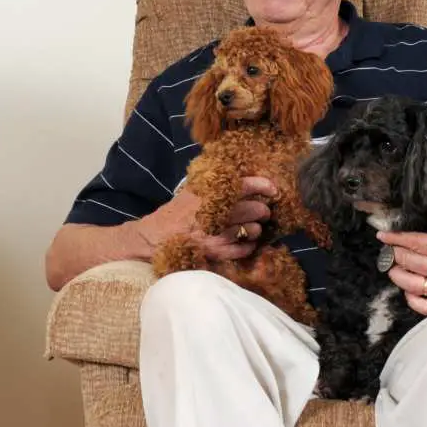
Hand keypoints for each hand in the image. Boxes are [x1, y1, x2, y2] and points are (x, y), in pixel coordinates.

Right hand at [144, 176, 276, 260]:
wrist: (154, 238)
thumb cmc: (176, 212)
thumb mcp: (192, 190)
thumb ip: (214, 182)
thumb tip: (241, 175)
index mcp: (211, 192)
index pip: (247, 185)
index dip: (265, 186)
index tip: (273, 190)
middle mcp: (217, 211)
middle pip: (256, 209)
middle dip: (262, 211)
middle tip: (262, 212)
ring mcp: (218, 233)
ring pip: (253, 230)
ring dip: (255, 229)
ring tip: (251, 228)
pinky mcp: (216, 251)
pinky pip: (244, 249)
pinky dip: (248, 246)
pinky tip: (244, 242)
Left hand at [377, 215, 426, 315]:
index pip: (416, 243)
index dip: (396, 238)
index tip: (383, 235)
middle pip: (410, 262)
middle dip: (395, 254)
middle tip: (389, 249)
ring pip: (412, 285)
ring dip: (398, 274)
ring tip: (394, 266)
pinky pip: (426, 307)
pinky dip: (412, 300)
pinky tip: (408, 289)